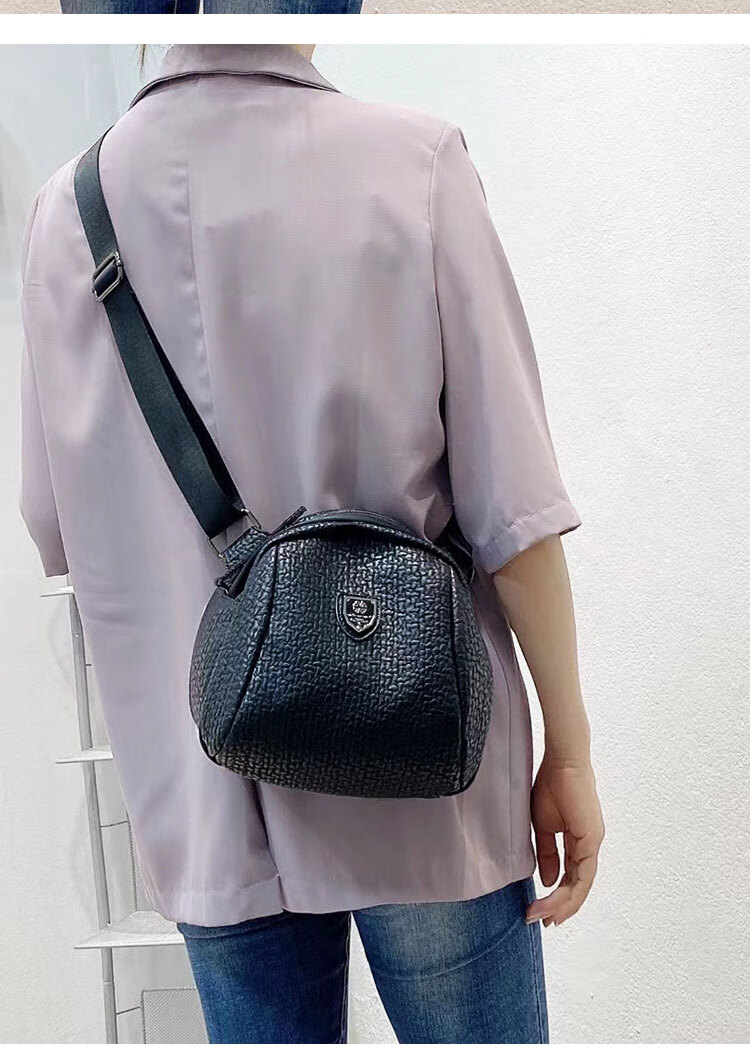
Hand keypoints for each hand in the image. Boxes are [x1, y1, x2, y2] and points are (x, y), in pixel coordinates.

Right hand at [526, 754, 604, 926]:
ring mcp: (592, 843)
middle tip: (539, 921)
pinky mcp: (591, 839)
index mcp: (577, 840)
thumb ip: (546, 853)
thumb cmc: (551, 785)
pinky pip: (583, 874)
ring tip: (543, 916)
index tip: (539, 910)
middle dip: (558, 907)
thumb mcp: (543, 826)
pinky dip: (570, 891)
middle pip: (577, 886)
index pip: (569, 876)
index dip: (556, 896)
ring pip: (581, 885)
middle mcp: (588, 846)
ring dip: (562, 904)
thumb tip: (547, 880)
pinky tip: (553, 899)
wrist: (561, 762)